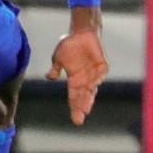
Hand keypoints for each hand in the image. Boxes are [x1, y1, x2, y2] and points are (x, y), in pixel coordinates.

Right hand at [46, 7, 108, 125]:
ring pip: (92, 89)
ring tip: (86, 106)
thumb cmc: (69, 45)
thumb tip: (50, 77)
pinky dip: (97, 80)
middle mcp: (85, 79)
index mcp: (75, 80)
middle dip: (81, 107)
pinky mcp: (102, 65)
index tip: (76, 120)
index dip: (75, 108)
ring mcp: (94, 73)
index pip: (75, 97)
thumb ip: (55, 68)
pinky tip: (93, 86)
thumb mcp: (58, 57)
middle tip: (80, 117)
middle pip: (84, 96)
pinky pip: (100, 74)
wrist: (81, 32)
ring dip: (88, 97)